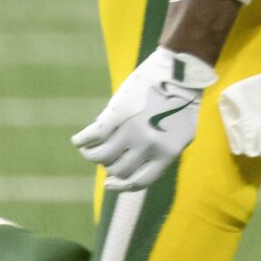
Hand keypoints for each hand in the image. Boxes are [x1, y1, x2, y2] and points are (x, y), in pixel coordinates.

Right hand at [72, 48, 215, 190]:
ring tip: (87, 150)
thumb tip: (132, 166)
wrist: (179, 73)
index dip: (121, 186)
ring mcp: (132, 131)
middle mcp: (149, 147)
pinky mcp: (117, 115)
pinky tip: (78, 141)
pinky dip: (82, 141)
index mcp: (167, 154)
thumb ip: (161, 152)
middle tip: (106, 156)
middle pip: (117, 169)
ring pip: (101, 156)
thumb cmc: (182, 104)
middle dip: (109, 166)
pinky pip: (92, 136)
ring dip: (91, 155)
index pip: (139, 181)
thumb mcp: (180, 134)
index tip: (108, 183)